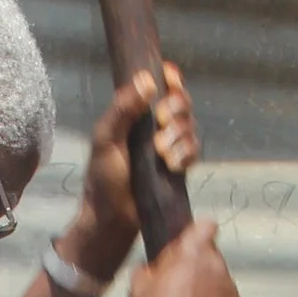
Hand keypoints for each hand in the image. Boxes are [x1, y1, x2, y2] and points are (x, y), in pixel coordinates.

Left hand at [64, 65, 199, 274]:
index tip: (170, 77)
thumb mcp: (105, 139)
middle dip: (177, 108)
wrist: (112, 219)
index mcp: (135, 114)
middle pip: (182, 103)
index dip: (170, 78)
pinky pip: (195, 150)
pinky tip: (173, 166)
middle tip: (162, 121)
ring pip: (190, 127)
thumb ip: (123, 109)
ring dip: (180, 136)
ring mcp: (169, 146)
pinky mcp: (178, 167)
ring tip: (161, 154)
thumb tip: (146, 79)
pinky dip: (187, 154)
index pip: (159, 86)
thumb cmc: (102, 178)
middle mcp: (154, 126)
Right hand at [128, 216, 241, 296]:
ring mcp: (231, 288)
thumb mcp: (138, 286)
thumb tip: (157, 266)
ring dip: (208, 289)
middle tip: (180, 288)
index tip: (189, 246)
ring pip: (219, 280)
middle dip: (198, 267)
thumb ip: (152, 266)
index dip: (196, 235)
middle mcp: (217, 265)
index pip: (205, 225)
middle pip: (210, 256)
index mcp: (192, 252)